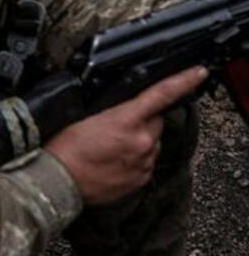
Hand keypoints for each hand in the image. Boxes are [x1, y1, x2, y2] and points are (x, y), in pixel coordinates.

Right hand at [46, 66, 206, 205]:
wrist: (58, 181)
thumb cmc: (63, 147)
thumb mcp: (82, 115)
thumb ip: (111, 109)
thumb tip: (122, 106)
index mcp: (126, 120)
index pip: (161, 95)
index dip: (183, 81)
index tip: (197, 73)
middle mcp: (142, 142)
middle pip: (156, 121)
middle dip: (143, 119)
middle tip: (118, 124)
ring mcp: (144, 163)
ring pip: (151, 143)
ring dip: (139, 141)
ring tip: (111, 147)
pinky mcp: (141, 181)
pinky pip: (146, 163)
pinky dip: (135, 159)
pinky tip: (113, 161)